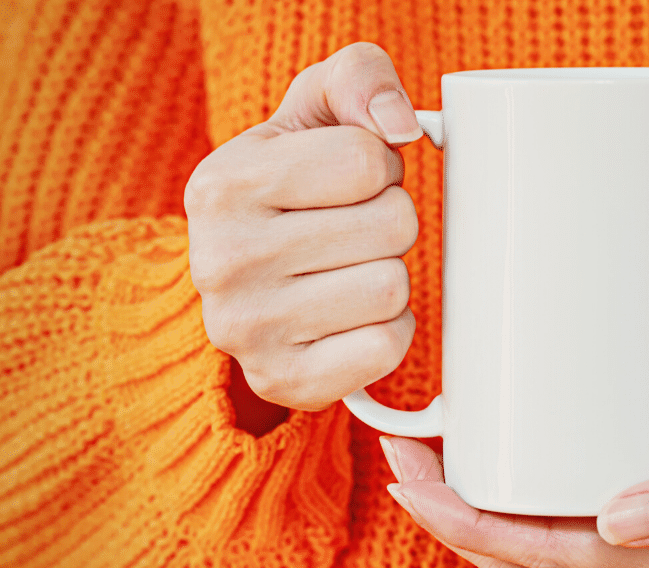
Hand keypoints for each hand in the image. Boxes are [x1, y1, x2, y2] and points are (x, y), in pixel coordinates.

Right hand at [185, 42, 423, 412]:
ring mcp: (247, 332)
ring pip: (393, 287)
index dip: (380, 167)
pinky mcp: (284, 382)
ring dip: (388, 274)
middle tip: (350, 229)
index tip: (346, 181)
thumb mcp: (314, 107)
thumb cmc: (295, 183)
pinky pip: (387, 347)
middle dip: (389, 221)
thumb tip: (400, 124)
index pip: (370, 161)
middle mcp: (221, 262)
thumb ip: (359, 78)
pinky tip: (349, 316)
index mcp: (222, 185)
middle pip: (393, 226)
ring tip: (346, 269)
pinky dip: (386, 330)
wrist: (249, 273)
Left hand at [381, 375, 648, 567]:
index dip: (470, 525)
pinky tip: (511, 465)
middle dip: (456, 517)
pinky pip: (579, 526)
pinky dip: (530, 502)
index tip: (416, 481)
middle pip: (530, 557)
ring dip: (484, 513)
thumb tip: (619, 521)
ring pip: (547, 548)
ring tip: (436, 462)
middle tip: (403, 458)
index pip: (545, 555)